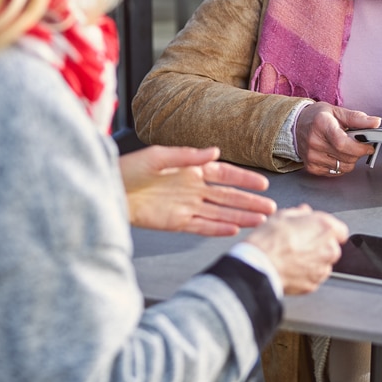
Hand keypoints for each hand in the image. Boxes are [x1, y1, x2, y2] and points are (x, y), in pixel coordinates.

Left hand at [121, 146, 275, 236]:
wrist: (111, 191)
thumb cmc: (130, 169)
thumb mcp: (158, 156)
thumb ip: (187, 155)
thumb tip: (215, 151)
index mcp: (190, 170)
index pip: (224, 175)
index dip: (243, 180)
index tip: (262, 185)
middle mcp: (192, 189)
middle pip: (227, 197)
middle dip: (249, 202)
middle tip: (271, 209)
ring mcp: (186, 207)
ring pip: (219, 213)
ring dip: (239, 217)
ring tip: (260, 221)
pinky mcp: (176, 222)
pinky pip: (202, 226)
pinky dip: (217, 229)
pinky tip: (234, 229)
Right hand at [244, 204, 348, 294]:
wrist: (259, 266)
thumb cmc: (268, 241)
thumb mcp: (281, 215)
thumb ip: (300, 213)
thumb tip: (304, 213)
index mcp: (325, 228)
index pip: (339, 229)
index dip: (325, 229)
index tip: (315, 230)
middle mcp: (329, 249)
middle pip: (331, 247)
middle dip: (318, 245)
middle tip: (298, 242)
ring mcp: (322, 269)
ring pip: (322, 263)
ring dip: (312, 260)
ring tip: (291, 256)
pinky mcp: (313, 285)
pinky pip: (312, 277)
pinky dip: (304, 273)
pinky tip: (289, 267)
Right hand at [294, 103, 381, 176]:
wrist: (296, 126)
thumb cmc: (317, 118)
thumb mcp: (337, 112)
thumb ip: (358, 118)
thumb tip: (376, 122)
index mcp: (322, 124)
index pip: (342, 143)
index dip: (359, 147)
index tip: (368, 145)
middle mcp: (314, 142)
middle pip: (346, 156)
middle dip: (359, 152)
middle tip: (359, 144)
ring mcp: (311, 156)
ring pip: (343, 167)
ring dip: (351, 159)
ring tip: (346, 149)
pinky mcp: (311, 167)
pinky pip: (336, 172)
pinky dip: (341, 165)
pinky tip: (336, 155)